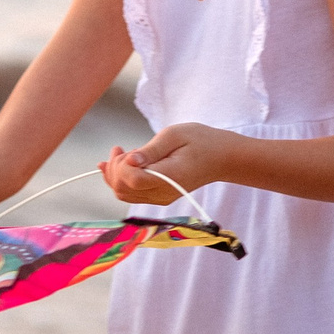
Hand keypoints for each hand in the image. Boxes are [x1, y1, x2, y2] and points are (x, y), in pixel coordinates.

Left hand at [102, 125, 229, 206]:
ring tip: (118, 154)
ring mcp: (160, 198)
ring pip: (124, 194)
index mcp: (169, 176)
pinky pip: (132, 194)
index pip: (132, 180)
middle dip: (113, 169)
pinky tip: (118, 165)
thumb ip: (151, 150)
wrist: (220, 158)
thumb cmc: (200, 141)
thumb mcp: (175, 135)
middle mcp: (163, 193)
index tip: (122, 149)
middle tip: (118, 149)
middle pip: (123, 189)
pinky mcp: (158, 197)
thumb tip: (130, 160)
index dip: (120, 166)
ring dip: (114, 174)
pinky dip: (121, 180)